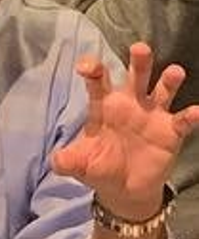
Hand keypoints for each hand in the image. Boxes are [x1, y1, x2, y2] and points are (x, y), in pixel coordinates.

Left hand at [51, 42, 198, 217]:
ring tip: (175, 72)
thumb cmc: (99, 167)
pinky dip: (191, 116)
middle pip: (136, 75)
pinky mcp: (170, 132)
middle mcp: (130, 104)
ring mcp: (152, 115)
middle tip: (140, 48)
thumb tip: (55, 160)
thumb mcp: (79, 164)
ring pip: (162, 90)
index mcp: (104, 105)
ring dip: (169, 80)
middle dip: (139, 61)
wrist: (124, 190)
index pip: (98, 81)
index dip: (92, 69)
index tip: (85, 66)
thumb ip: (67, 160)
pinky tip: (196, 112)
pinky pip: (182, 121)